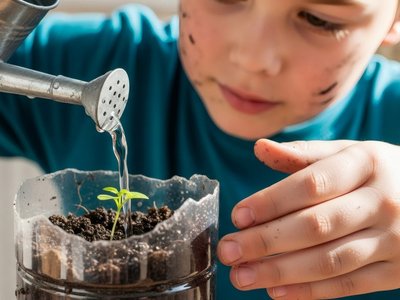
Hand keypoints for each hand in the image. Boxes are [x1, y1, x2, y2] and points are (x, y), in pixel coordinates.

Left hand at [217, 139, 399, 298]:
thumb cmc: (377, 173)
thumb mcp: (349, 153)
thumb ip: (304, 153)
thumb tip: (259, 147)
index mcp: (366, 164)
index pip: (311, 184)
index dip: (272, 201)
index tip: (238, 216)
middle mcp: (382, 201)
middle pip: (315, 226)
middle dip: (266, 241)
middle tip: (229, 251)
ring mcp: (393, 240)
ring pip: (329, 261)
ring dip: (280, 272)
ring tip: (242, 276)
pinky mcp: (396, 271)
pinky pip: (349, 285)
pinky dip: (310, 291)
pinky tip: (276, 292)